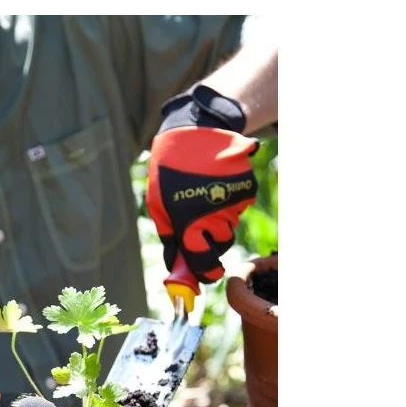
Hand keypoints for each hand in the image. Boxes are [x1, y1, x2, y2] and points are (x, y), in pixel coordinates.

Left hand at [146, 83, 258, 282]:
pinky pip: (239, 209)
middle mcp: (215, 215)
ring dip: (218, 221)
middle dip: (210, 242)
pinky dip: (228, 204)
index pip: (204, 262)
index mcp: (189, 222)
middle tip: (197, 224)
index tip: (205, 275)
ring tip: (202, 196)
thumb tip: (176, 267)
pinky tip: (214, 186)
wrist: (196, 131)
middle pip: (220, 246)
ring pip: (230, 227)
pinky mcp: (246, 189)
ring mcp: (234, 202)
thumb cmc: (169, 171)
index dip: (205, 273)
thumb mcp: (159, 206)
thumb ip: (170, 239)